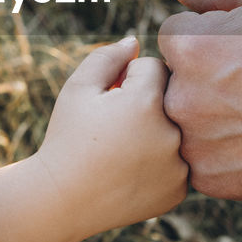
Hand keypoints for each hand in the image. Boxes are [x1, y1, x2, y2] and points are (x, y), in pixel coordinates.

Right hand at [35, 36, 188, 237]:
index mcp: (147, 102)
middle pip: (173, 97)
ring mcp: (179, 166)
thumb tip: (136, 42)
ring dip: (160, 130)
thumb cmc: (67, 138)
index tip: (110, 99)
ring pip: (180, 129)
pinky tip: (134, 170)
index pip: (155, 67)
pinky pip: (181, 161)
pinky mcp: (179, 189)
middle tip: (119, 123)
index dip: (128, 79)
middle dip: (149, 102)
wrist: (61, 200)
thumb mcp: (78, 88)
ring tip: (125, 148)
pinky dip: (163, 162)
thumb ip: (108, 57)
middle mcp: (171, 133)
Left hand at [157, 0, 241, 198]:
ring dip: (208, 116)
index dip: (210, 35)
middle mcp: (180, 98)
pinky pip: (200, 159)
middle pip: (173, 80)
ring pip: (185, 122)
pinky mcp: (211, 178)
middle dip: (202, 76)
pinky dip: (222, 151)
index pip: (174, 36)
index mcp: (187, 47)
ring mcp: (194, 144)